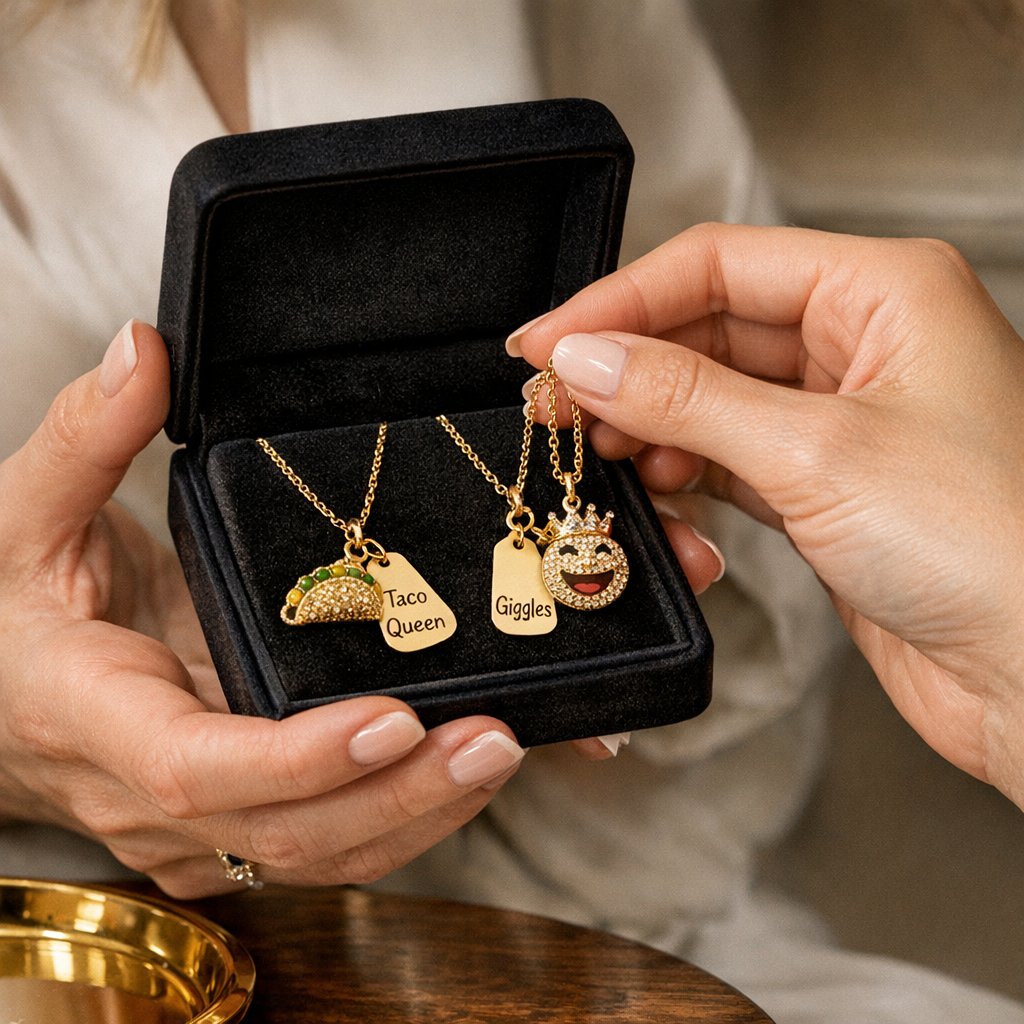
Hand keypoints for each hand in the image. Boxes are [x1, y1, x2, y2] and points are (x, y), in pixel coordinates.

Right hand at [0, 321, 524, 896]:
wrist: (1, 691)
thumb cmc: (9, 608)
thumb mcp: (23, 515)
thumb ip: (82, 436)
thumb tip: (142, 349)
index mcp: (97, 720)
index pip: (199, 770)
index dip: (298, 760)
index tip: (393, 719)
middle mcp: (152, 799)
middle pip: (286, 831)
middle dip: (399, 794)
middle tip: (496, 737)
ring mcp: (196, 831)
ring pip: (320, 854)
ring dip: (423, 812)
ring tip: (508, 749)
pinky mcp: (233, 827)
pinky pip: (329, 842)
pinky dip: (408, 815)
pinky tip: (470, 771)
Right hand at [510, 224, 1023, 808]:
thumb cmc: (993, 546)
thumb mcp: (815, 453)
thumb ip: (688, 399)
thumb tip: (587, 358)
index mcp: (883, 293)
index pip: (720, 265)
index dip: (622, 301)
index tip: (547, 342)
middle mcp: (864, 345)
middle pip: (709, 330)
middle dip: (628, 369)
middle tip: (556, 407)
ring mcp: (842, 421)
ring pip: (712, 399)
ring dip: (652, 428)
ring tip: (600, 456)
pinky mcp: (825, 489)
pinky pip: (730, 460)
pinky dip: (686, 476)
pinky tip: (658, 494)